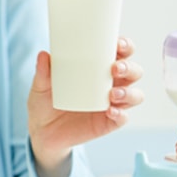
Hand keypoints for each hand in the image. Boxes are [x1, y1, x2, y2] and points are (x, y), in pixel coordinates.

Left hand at [28, 37, 142, 175]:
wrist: (43, 132)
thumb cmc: (46, 103)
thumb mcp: (41, 86)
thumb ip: (43, 72)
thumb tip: (44, 55)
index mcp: (99, 69)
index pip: (120, 53)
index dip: (125, 46)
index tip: (117, 44)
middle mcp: (112, 85)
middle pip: (134, 72)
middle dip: (130, 68)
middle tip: (115, 69)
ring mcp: (113, 104)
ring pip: (135, 95)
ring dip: (129, 93)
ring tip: (113, 94)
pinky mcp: (110, 123)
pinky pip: (123, 118)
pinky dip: (120, 114)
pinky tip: (110, 111)